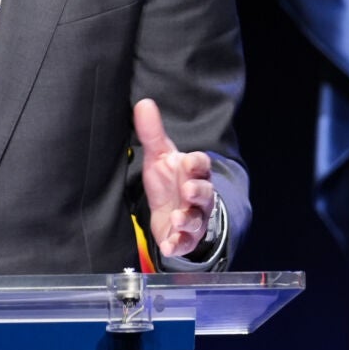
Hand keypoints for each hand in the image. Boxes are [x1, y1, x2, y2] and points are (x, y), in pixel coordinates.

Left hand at [135, 98, 215, 258]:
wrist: (171, 213)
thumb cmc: (168, 181)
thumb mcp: (159, 156)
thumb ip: (152, 132)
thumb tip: (143, 103)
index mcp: (193, 172)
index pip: (200, 165)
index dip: (196, 163)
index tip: (187, 161)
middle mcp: (198, 195)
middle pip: (205, 192)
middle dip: (198, 192)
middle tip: (188, 190)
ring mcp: (194, 217)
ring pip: (197, 218)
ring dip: (188, 219)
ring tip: (178, 218)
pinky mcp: (185, 238)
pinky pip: (185, 242)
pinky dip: (178, 245)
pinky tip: (169, 246)